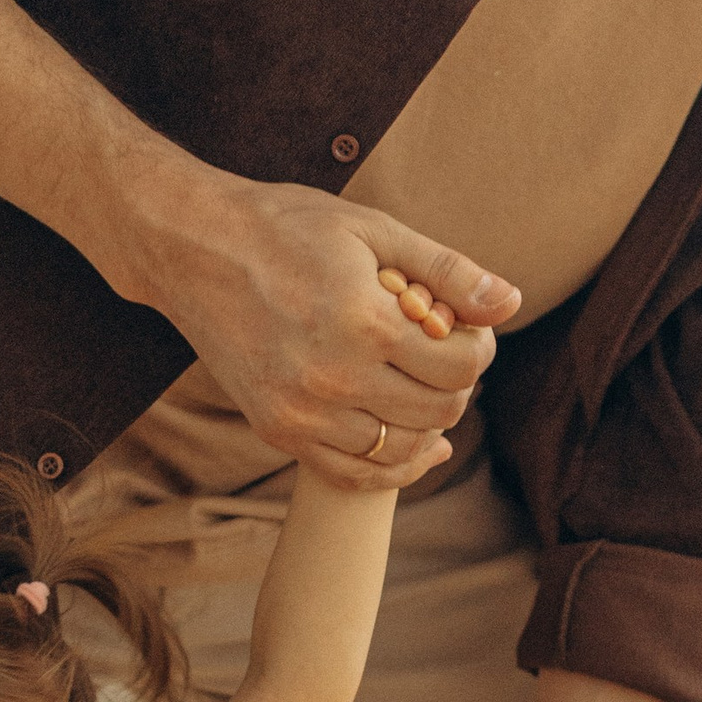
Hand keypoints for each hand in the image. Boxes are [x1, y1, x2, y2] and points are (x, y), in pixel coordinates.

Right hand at [138, 162, 520, 492]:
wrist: (191, 248)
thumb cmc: (286, 227)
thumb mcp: (372, 230)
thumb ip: (446, 270)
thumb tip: (510, 302)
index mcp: (363, 323)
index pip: (461, 366)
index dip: (478, 347)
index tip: (464, 328)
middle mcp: (332, 378)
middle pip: (439, 411)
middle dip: (456, 382)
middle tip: (441, 351)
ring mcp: (301, 412)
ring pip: (401, 449)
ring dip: (427, 422)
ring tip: (418, 383)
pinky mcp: (278, 430)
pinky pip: (353, 474)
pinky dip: (391, 465)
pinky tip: (410, 440)